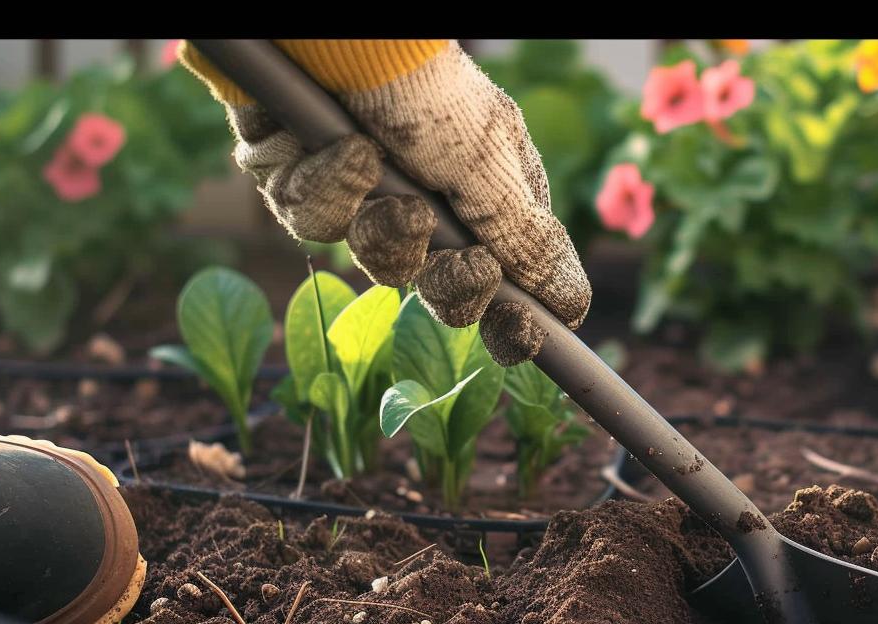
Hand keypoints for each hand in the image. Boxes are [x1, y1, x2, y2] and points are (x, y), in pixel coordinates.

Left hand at [183, 40, 589, 364]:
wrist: (339, 36)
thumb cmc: (427, 89)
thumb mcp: (491, 169)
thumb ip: (528, 244)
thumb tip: (576, 307)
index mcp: (485, 197)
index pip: (507, 283)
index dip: (512, 319)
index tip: (523, 333)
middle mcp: (426, 201)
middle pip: (439, 289)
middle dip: (450, 281)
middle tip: (465, 260)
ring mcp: (361, 194)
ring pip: (371, 259)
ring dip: (381, 227)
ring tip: (382, 175)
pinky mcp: (301, 179)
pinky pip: (311, 219)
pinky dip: (328, 186)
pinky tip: (342, 148)